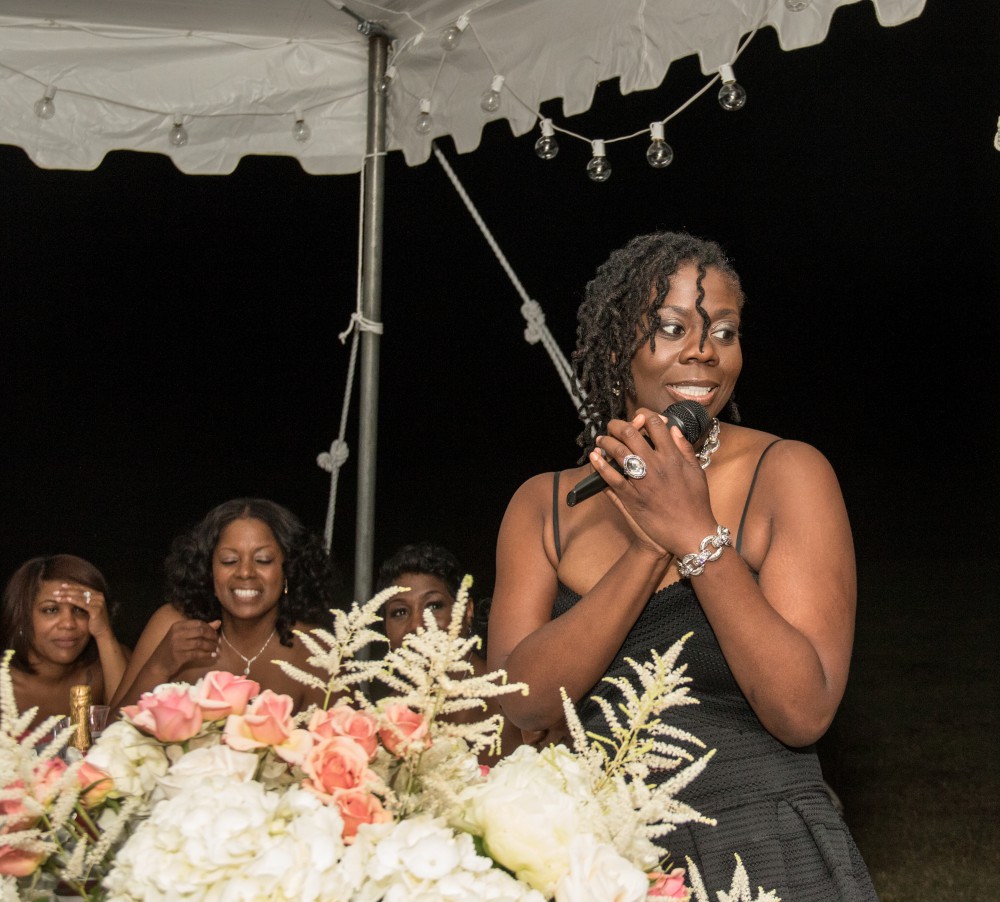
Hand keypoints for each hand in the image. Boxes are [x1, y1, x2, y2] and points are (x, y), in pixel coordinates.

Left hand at [53, 582, 112, 639]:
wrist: (102, 631)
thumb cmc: (94, 620)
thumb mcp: (89, 608)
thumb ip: (83, 601)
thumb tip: (71, 596)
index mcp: (98, 594)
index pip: (83, 587)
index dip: (72, 586)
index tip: (61, 585)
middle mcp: (99, 596)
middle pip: (80, 591)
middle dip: (67, 590)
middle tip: (56, 591)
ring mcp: (99, 602)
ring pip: (80, 596)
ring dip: (67, 595)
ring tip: (57, 596)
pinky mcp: (97, 609)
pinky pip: (83, 603)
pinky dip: (74, 601)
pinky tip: (66, 600)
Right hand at [149, 618, 221, 679]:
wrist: (158, 664)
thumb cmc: (172, 649)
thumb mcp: (184, 636)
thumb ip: (200, 629)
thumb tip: (218, 622)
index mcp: (178, 626)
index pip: (198, 623)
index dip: (210, 628)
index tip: (216, 634)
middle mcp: (176, 633)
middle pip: (201, 631)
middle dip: (212, 636)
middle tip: (218, 642)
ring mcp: (177, 645)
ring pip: (200, 643)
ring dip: (211, 646)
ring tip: (217, 650)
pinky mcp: (179, 656)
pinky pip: (197, 654)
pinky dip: (207, 655)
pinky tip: (212, 656)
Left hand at [592, 408, 717, 555]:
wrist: (690, 533)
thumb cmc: (696, 504)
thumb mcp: (697, 472)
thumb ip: (684, 448)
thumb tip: (673, 429)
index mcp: (673, 457)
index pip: (654, 425)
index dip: (644, 415)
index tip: (639, 416)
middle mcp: (656, 465)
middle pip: (630, 434)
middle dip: (618, 425)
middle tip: (613, 426)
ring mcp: (642, 481)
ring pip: (618, 452)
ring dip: (606, 442)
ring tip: (601, 440)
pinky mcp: (632, 498)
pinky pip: (612, 478)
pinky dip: (600, 465)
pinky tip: (594, 457)